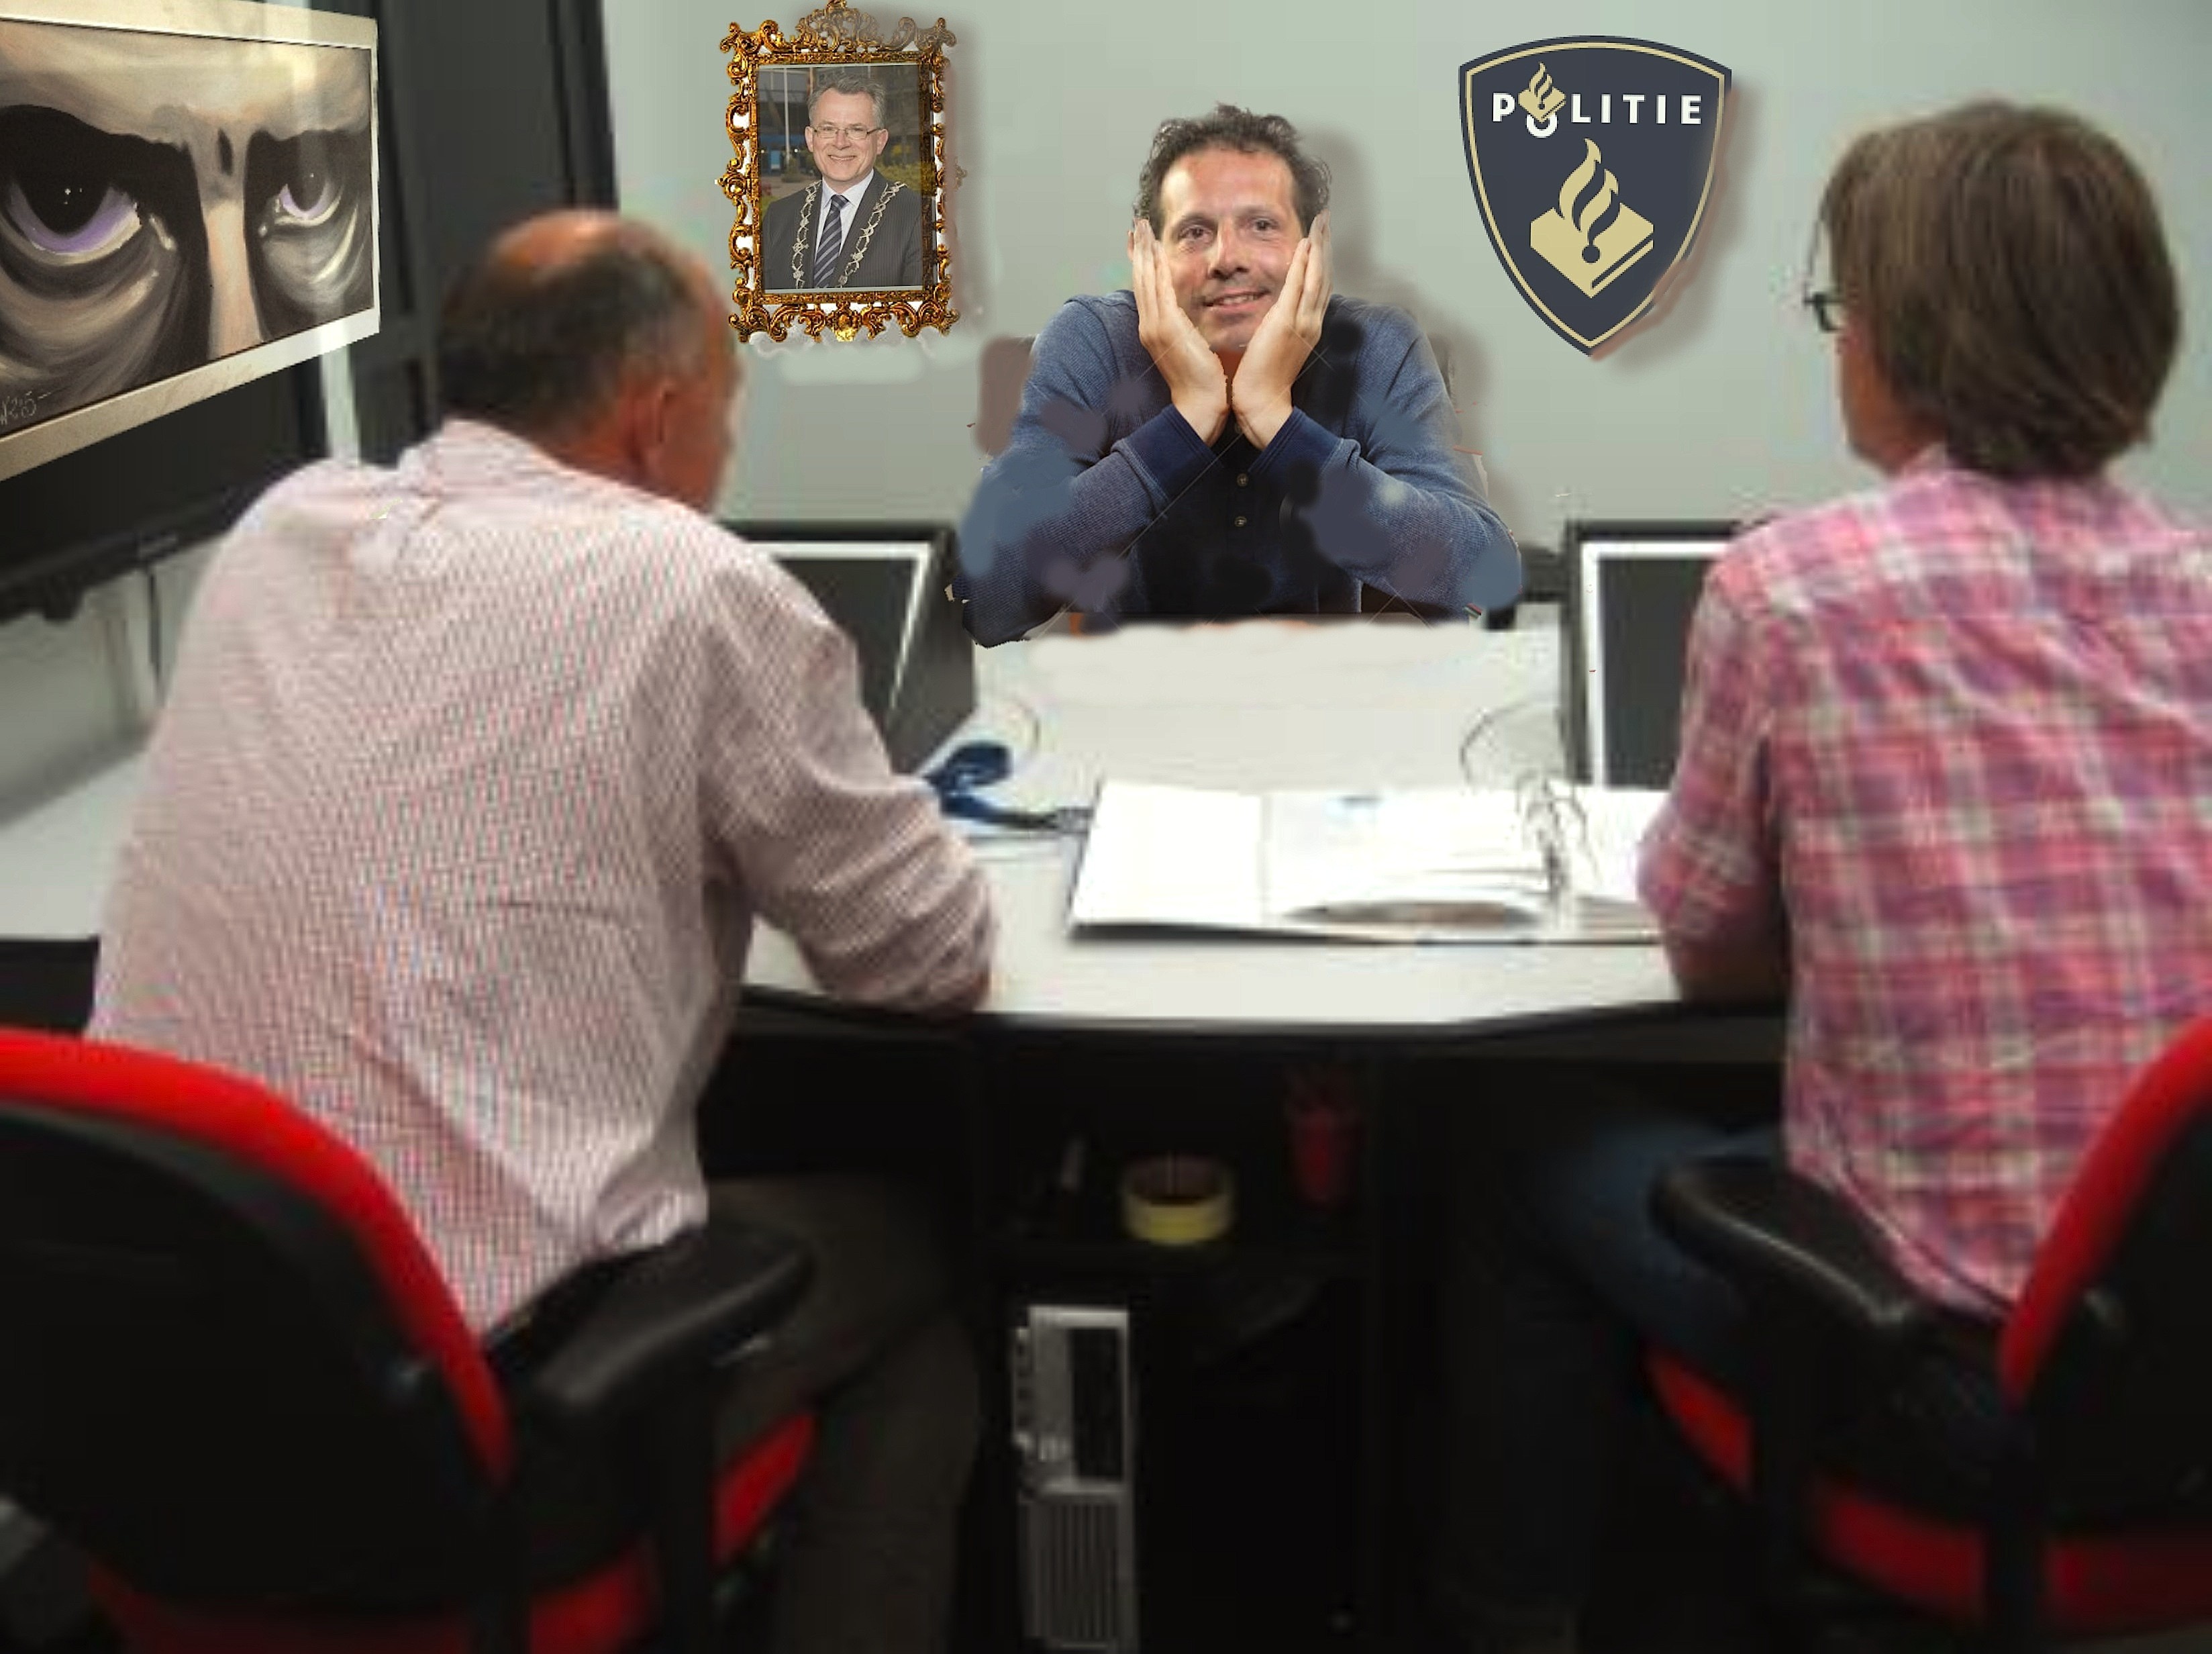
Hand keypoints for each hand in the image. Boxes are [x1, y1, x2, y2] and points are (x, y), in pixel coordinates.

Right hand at [1129, 218, 1227, 443]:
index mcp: (1154, 330)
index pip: (1145, 288)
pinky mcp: (1168, 330)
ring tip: (1142, 229)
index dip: (1142, 263)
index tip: (1140, 241)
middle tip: (1137, 224)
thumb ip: (1184, 329)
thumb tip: (1186, 317)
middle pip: (1140, 279)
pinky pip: (1160, 293)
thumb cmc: (1200, 381)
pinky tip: (1158, 252)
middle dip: (1139, 250)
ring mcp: (1156, 328)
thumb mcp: (1189, 348)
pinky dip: (1157, 271)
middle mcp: (1149, 326)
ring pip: (1146, 281)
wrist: (1199, 406)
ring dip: (1144, 253)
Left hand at [1230, 211, 1330, 449]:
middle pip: (1324, 276)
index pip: (1318, 287)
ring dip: (1320, 248)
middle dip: (1325, 246)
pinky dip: (1305, 265)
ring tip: (1321, 223)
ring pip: (1317, 278)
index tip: (1320, 238)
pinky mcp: (1287, 325)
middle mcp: (1311, 322)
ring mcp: (1302, 323)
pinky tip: (1307, 245)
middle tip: (1326, 218)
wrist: (1261, 403)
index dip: (1321, 261)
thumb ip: (1279, 326)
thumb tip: (1276, 311)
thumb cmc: (1263, 380)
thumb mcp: (1275, 346)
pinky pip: (1299, 289)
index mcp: (1307, 328)